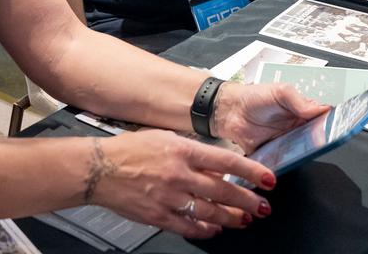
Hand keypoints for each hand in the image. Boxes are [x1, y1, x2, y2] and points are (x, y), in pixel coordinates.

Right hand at [89, 131, 275, 237]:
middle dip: (248, 201)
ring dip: (231, 218)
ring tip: (245, 220)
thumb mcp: (166, 138)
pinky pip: (188, 226)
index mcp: (183, 150)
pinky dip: (205, 230)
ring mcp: (169, 197)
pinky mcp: (158, 215)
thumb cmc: (130, 150)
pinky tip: (215, 229)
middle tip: (262, 206)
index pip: (227, 161)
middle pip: (223, 191)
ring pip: (210, 212)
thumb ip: (193, 151)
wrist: (99, 169)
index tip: (268, 179)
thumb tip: (218, 165)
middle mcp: (179, 174)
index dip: (251, 172)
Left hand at [211, 82, 329, 153]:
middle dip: (321, 142)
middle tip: (322, 142)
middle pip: (316, 139)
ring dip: (305, 154)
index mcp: (303, 112)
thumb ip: (300, 101)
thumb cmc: (254, 97)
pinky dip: (288, 165)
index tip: (340, 128)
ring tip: (306, 151)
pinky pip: (285, 163)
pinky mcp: (275, 156)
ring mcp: (287, 144)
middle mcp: (298, 129)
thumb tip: (321, 109)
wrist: (229, 111)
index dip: (333, 124)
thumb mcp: (280, 92)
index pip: (323, 120)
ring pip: (302, 153)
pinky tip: (291, 163)